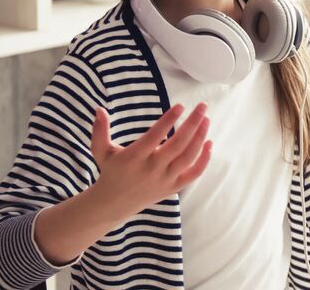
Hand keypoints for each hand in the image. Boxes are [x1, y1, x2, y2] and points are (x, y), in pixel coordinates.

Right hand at [89, 102, 212, 216]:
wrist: (114, 203)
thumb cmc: (110, 171)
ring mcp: (164, 179)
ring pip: (188, 157)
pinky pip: (194, 174)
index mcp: (134, 157)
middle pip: (178, 144)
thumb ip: (100, 130)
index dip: (168, 120)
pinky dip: (204, 159)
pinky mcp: (173, 187)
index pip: (155, 136)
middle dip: (193, 123)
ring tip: (206, 119)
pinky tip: (209, 142)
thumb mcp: (101, 151)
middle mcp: (151, 169)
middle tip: (203, 106)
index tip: (180, 105)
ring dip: (200, 137)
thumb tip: (99, 109)